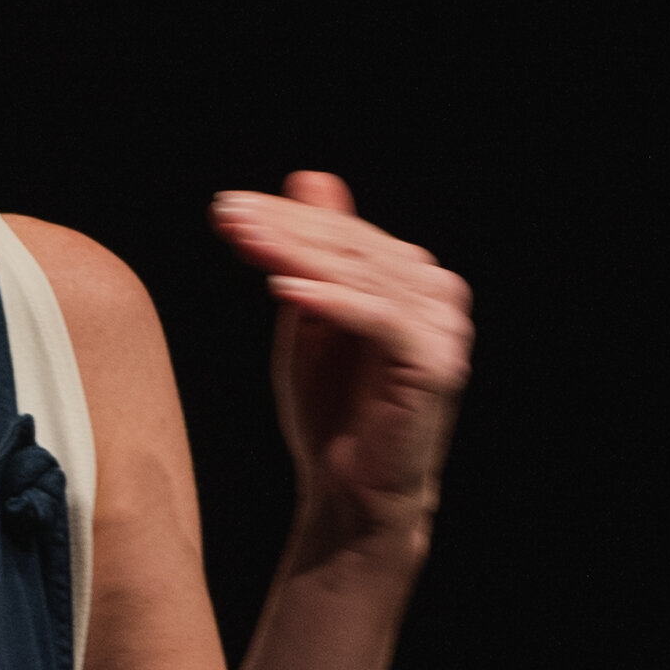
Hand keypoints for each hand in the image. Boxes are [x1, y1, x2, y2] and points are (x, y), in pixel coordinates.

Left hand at [212, 172, 472, 552]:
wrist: (351, 491)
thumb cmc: (330, 410)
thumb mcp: (311, 319)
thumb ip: (313, 254)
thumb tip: (311, 177)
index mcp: (411, 280)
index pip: (344, 234)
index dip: (286, 218)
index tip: (227, 208)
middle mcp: (437, 295)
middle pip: (354, 248)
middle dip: (287, 230)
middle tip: (229, 215)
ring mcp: (443, 329)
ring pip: (363, 278)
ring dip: (299, 256)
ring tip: (246, 241)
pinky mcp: (435, 364)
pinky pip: (379, 321)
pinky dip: (333, 303)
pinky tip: (283, 291)